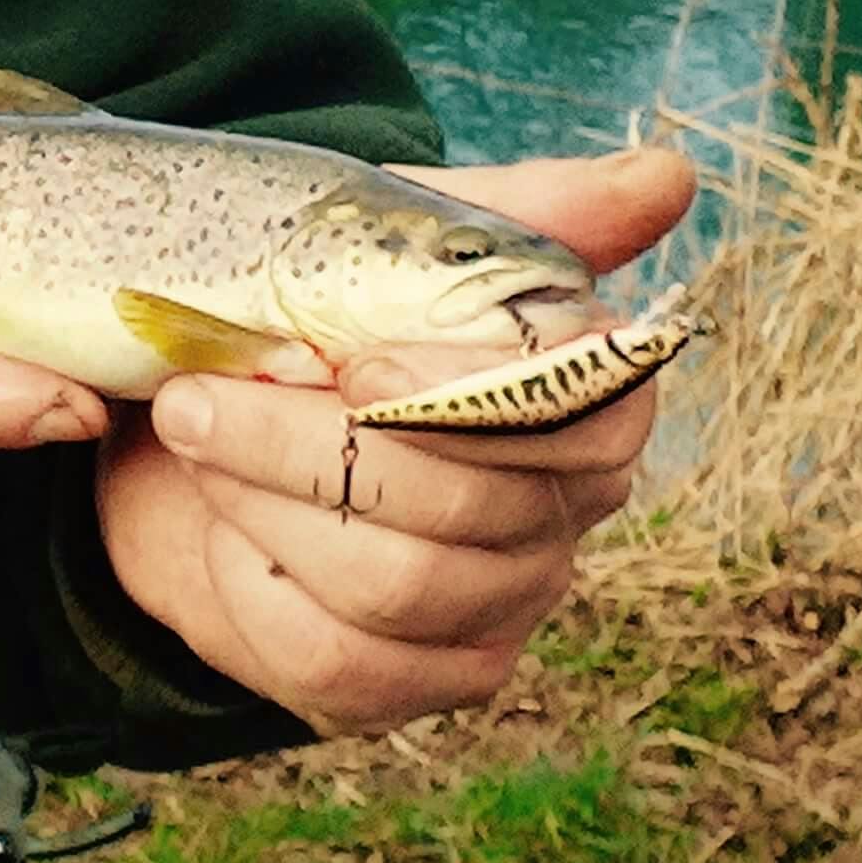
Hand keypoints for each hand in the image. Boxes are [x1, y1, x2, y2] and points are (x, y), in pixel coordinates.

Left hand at [99, 150, 695, 731]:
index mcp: (585, 406)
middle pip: (465, 506)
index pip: (587, 417)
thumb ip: (530, 209)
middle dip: (311, 447)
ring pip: (395, 586)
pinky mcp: (410, 684)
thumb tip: (668, 178)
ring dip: (265, 504)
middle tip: (199, 393)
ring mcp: (491, 612)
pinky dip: (250, 587)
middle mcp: (559, 518)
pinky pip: (336, 660)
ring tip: (193, 435)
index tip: (357, 359)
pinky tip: (219, 529)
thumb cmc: (322, 320)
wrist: (193, 422)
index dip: (466, 396)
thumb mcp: (400, 238)